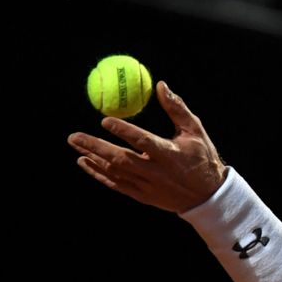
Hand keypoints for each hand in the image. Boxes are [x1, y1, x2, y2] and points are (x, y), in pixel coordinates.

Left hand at [67, 81, 226, 212]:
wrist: (207, 196)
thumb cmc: (202, 158)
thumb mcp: (195, 131)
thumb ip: (177, 109)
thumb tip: (160, 85)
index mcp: (170, 154)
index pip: (143, 142)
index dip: (123, 131)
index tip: (105, 119)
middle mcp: (156, 172)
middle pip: (120, 159)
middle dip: (95, 147)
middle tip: (74, 136)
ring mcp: (147, 186)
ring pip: (115, 172)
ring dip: (93, 158)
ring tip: (75, 145)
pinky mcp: (142, 196)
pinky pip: (116, 185)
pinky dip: (98, 174)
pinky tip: (85, 162)